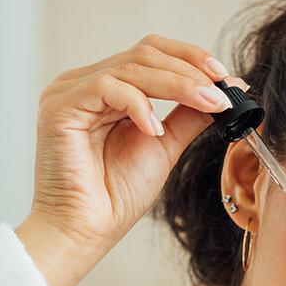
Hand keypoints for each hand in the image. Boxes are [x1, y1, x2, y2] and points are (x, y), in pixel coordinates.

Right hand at [30, 33, 248, 257]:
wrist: (85, 231)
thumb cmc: (115, 197)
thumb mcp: (164, 146)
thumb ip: (188, 115)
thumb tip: (225, 90)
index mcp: (107, 90)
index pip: (151, 54)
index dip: (190, 59)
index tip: (226, 79)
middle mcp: (85, 84)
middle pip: (144, 54)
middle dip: (189, 71)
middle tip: (221, 93)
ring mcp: (69, 91)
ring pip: (131, 66)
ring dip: (177, 84)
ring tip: (207, 105)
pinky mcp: (59, 106)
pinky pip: (106, 86)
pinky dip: (139, 105)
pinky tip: (155, 130)